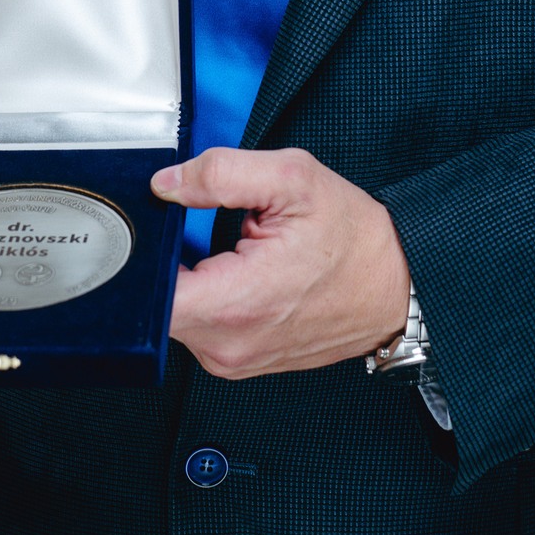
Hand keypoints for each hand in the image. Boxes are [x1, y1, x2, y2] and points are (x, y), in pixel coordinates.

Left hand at [151, 147, 410, 378]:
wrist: (396, 285)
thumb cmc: (354, 239)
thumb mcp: (292, 180)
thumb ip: (221, 173)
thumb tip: (167, 183)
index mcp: (233, 304)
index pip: (147, 296)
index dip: (139, 256)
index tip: (150, 227)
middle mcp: (226, 345)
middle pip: (156, 301)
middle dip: (167, 258)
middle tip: (197, 224)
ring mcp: (232, 359)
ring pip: (175, 312)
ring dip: (190, 276)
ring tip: (228, 246)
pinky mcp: (240, 361)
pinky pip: (199, 324)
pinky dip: (207, 293)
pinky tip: (236, 268)